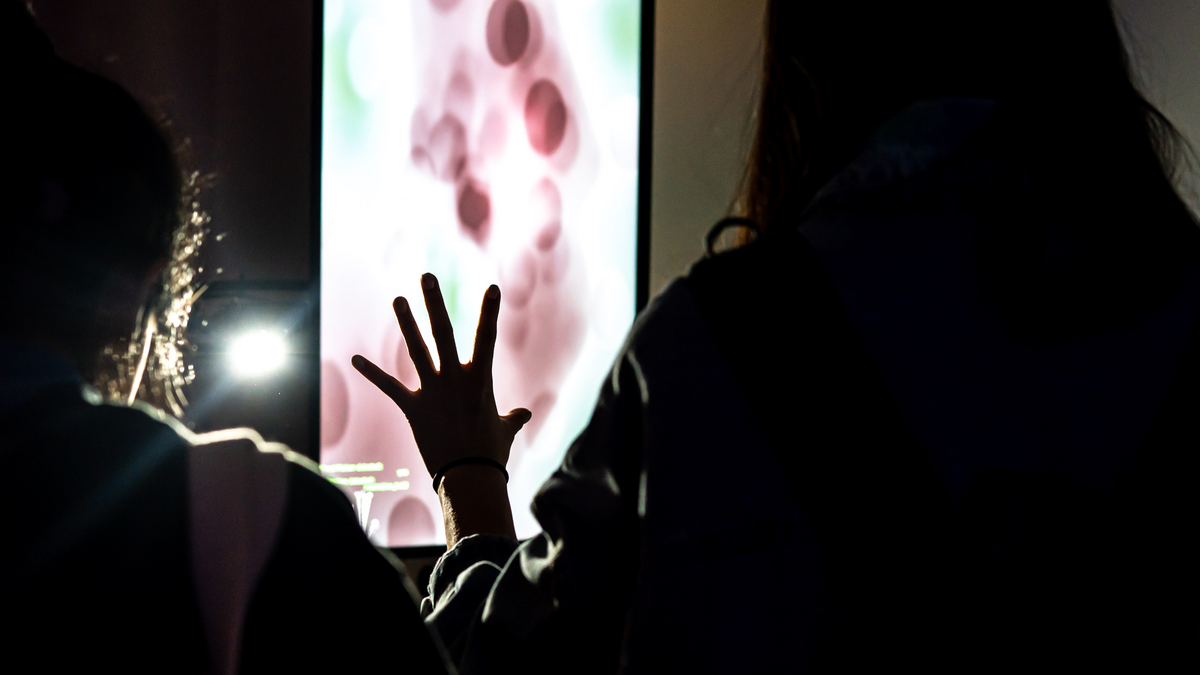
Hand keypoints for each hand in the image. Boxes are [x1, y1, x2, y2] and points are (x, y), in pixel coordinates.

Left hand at [351, 273, 531, 479]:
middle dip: (434, 303)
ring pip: (417, 350)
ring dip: (406, 323)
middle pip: (444, 332)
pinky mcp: (413, 408)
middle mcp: (455, 378)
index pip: (486, 337)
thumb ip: (512, 418)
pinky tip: (355, 359)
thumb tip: (523, 414)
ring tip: (398, 299)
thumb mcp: (505, 430)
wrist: (469, 477)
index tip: (491, 287)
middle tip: (426, 277)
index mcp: (480, 379)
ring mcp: (432, 391)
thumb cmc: (491, 453)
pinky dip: (372, 373)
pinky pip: (389, 387)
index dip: (490, 311)